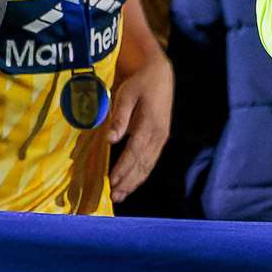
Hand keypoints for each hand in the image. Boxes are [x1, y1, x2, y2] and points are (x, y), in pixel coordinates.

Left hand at [106, 51, 173, 202]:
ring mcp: (161, 137)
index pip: (134, 151)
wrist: (160, 74)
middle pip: (142, 163)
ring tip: (121, 195)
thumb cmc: (140, 83)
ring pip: (148, 164)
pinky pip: (152, 160)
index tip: (110, 182)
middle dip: (128, 181)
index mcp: (150, 123)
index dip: (123, 168)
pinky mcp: (161, 137)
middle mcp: (158, 134)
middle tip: (113, 197)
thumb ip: (120, 117)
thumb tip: (111, 139)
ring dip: (135, 181)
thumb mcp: (127, 94)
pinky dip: (142, 173)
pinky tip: (133, 182)